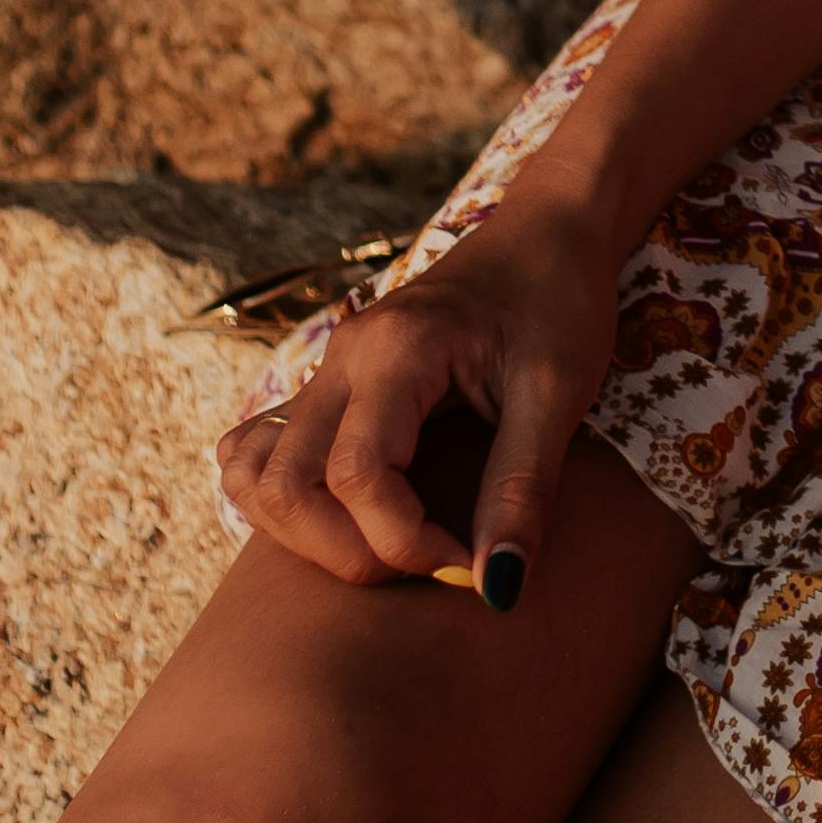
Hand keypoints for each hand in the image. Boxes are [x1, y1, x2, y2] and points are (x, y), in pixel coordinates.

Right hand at [217, 194, 624, 602]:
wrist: (547, 233)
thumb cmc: (560, 301)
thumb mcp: (560, 390)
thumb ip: (523, 487)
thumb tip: (497, 590)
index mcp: (397, 351)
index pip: (358, 475)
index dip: (403, 541)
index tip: (468, 560)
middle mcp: (342, 359)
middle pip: (289, 487)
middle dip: (350, 552)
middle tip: (429, 560)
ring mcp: (326, 372)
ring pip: (261, 479)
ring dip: (311, 537)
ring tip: (393, 545)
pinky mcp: (328, 389)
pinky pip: (260, 455)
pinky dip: (283, 502)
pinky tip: (348, 518)